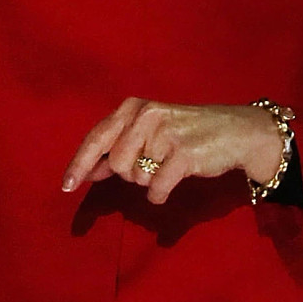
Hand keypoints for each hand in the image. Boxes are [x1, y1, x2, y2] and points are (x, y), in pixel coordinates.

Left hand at [61, 98, 282, 205]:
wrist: (236, 131)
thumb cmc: (186, 133)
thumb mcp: (149, 131)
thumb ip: (118, 148)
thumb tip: (88, 172)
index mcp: (132, 107)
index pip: (97, 137)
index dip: (79, 164)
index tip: (66, 187)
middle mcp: (145, 115)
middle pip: (116, 164)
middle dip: (130, 173)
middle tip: (154, 163)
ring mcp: (164, 133)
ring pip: (136, 178)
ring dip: (149, 181)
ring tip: (168, 165)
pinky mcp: (183, 153)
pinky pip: (156, 188)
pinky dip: (161, 194)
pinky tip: (173, 182)